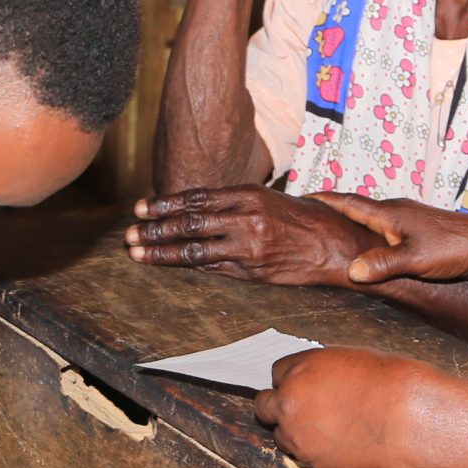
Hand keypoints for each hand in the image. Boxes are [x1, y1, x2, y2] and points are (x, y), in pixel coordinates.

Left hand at [127, 187, 377, 286]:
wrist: (338, 245)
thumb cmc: (306, 217)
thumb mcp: (270, 198)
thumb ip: (236, 203)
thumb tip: (198, 207)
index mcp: (248, 195)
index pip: (195, 198)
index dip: (164, 204)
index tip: (140, 208)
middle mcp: (245, 219)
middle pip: (188, 224)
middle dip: (154, 230)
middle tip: (129, 235)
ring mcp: (248, 247)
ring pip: (194, 250)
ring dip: (161, 253)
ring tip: (137, 254)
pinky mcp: (253, 272)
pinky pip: (214, 269)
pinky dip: (190, 267)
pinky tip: (170, 266)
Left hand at [253, 346, 434, 467]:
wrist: (409, 422)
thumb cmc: (392, 386)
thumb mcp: (354, 360)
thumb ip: (326, 372)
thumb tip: (320, 380)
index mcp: (302, 370)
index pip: (277, 373)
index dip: (290, 381)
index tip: (300, 387)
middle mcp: (291, 403)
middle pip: (264, 406)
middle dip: (278, 408)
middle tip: (300, 411)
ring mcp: (299, 437)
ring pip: (282, 437)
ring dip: (297, 434)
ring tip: (329, 431)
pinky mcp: (313, 464)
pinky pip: (305, 459)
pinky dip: (318, 454)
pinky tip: (343, 446)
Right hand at [316, 193, 467, 285]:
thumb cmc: (453, 249)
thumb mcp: (414, 260)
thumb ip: (382, 264)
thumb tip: (351, 271)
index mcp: (389, 213)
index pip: (349, 202)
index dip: (325, 200)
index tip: (303, 198)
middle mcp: (397, 210)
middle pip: (357, 207)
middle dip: (334, 210)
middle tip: (312, 215)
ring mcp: (409, 218)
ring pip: (372, 217)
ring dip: (352, 221)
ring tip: (334, 229)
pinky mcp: (420, 229)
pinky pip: (385, 227)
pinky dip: (370, 232)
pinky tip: (371, 243)